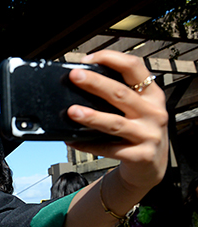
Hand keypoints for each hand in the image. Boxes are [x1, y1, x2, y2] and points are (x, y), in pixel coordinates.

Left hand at [66, 51, 168, 192]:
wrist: (151, 166)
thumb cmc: (139, 132)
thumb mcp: (138, 110)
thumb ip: (120, 96)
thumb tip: (85, 82)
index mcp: (152, 95)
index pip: (134, 68)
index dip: (111, 59)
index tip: (88, 59)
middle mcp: (153, 113)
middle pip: (121, 93)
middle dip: (96, 83)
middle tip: (75, 76)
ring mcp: (148, 135)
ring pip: (115, 123)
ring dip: (92, 116)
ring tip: (72, 111)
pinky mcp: (140, 155)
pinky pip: (109, 149)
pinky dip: (88, 144)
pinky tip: (72, 140)